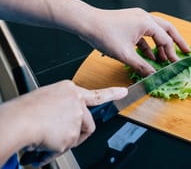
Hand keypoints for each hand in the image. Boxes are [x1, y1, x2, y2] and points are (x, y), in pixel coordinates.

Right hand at [1, 81, 126, 165]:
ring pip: (76, 136)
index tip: (124, 92)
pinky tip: (42, 146)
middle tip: (62, 139)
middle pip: (88, 121)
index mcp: (68, 89)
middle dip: (78, 133)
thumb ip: (58, 107)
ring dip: (62, 142)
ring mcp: (77, 116)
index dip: (112, 94)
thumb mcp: (44, 100)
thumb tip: (58, 120)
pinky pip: (65, 147)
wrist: (18, 121)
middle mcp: (76, 101)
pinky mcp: (74, 132)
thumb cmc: (23, 111)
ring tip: (45, 140)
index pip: (95, 93)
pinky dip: (53, 151)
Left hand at [81, 8, 189, 75]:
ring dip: (161, 44)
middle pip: (168, 29)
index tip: (176, 64)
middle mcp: (145, 17)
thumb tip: (153, 75)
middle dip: (177, 41)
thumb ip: (141, 66)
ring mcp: (138, 18)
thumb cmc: (104, 34)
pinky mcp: (131, 21)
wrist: (86, 22)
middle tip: (186, 51)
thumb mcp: (125, 54)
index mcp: (147, 22)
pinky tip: (149, 56)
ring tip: (165, 59)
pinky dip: (149, 44)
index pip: (165, 39)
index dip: (172, 53)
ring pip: (156, 31)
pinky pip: (145, 33)